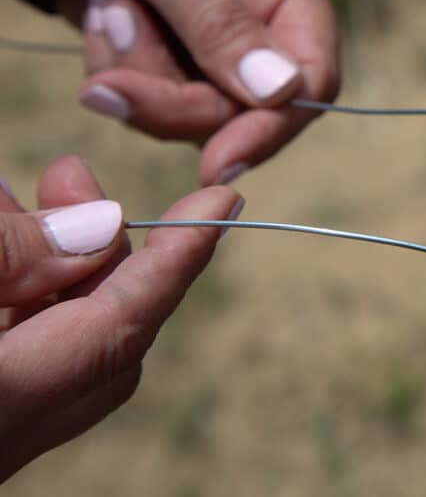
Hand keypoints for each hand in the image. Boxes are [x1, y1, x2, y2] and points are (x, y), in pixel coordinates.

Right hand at [0, 157, 240, 480]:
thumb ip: (10, 255)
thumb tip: (99, 227)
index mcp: (9, 402)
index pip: (122, 325)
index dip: (178, 260)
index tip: (225, 202)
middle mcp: (9, 432)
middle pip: (98, 331)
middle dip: (94, 244)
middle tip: (65, 172)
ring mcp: (0, 430)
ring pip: (55, 338)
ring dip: (46, 263)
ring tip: (10, 195)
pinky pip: (20, 351)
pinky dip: (18, 295)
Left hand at [44, 0, 339, 184]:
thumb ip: (218, 22)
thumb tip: (280, 94)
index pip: (313, 73)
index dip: (273, 125)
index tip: (217, 163)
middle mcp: (268, 11)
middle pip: (247, 106)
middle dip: (174, 100)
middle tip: (108, 86)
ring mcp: (223, 35)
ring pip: (196, 109)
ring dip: (139, 74)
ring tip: (107, 9)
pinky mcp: (179, 51)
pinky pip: (156, 96)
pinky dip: (119, 69)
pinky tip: (103, 13)